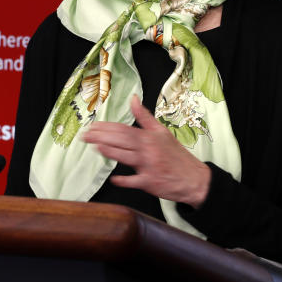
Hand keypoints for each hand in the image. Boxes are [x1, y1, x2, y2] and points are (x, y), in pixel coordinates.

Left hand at [80, 95, 210, 207]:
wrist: (195, 179)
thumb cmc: (176, 156)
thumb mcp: (162, 132)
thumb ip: (144, 116)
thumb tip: (133, 98)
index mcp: (149, 137)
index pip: (124, 129)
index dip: (106, 127)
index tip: (92, 126)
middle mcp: (148, 150)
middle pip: (122, 140)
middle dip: (102, 136)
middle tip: (86, 135)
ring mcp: (149, 166)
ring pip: (126, 157)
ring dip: (110, 152)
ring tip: (95, 147)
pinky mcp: (151, 182)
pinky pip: (135, 181)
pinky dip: (124, 180)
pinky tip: (113, 178)